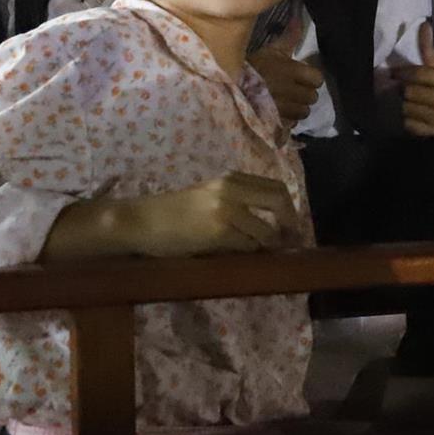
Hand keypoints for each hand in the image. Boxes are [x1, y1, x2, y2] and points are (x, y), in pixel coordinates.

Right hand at [119, 172, 303, 256]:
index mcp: (230, 178)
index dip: (289, 208)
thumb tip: (271, 222)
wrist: (142, 222)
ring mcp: (226, 209)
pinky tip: (241, 256)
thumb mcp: (207, 197)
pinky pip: (247, 245)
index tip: (291, 225)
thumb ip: (236, 202)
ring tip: (264, 254)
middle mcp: (231, 188)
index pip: (276, 186)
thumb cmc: (171, 213)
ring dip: (268, 244)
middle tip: (291, 241)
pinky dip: (249, 252)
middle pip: (280, 201)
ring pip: (266, 229)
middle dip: (290, 223)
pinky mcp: (218, 231)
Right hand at [248, 17, 323, 124]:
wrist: (229, 85)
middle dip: (305, 94)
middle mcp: (291, 90)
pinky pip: (292, 123)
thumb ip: (288, 38)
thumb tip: (299, 19)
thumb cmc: (252, 66)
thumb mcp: (270, 50)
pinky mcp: (276, 121)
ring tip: (287, 102)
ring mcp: (284, 108)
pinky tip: (279, 112)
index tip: (303, 77)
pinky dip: (287, 119)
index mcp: (291, 71)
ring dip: (298, 108)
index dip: (311, 79)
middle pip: (312, 97)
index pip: (317, 79)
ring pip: (304, 112)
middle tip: (294, 90)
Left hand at [390, 21, 433, 135]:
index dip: (402, 72)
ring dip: (405, 102)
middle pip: (410, 92)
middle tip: (404, 85)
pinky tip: (413, 113)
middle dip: (404, 88)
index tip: (394, 72)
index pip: (418, 75)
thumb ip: (433, 51)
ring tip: (409, 98)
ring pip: (407, 109)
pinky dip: (408, 118)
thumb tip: (423, 25)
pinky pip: (411, 125)